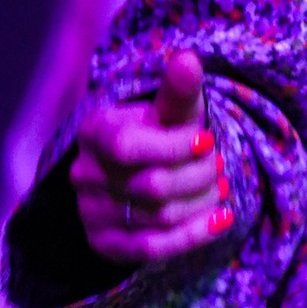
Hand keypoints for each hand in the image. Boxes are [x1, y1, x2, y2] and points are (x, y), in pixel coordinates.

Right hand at [70, 49, 233, 266]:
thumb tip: (188, 59)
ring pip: (158, 218)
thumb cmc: (156, 135)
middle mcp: (84, 174)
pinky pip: (154, 249)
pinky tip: (222, 219)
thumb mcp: (167, 112)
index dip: (173, 148)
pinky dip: (195, 235)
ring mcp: (91, 213)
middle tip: (218, 166)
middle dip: (198, 176)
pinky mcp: (106, 244)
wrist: (132, 176)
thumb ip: (177, 90)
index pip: (127, 147)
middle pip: (152, 186)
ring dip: (201, 203)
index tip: (206, 141)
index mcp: (94, 133)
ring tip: (219, 187)